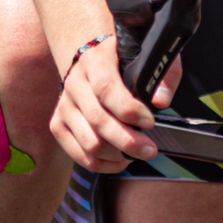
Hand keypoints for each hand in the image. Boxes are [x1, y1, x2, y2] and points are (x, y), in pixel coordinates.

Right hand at [48, 34, 177, 171]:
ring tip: (137, 153)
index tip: (149, 122)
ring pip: (89, 141)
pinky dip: (101, 164)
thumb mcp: (150, 58)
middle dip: (128, 140)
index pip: (106, 88)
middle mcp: (75, 82)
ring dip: (116, 155)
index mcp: (95, 60)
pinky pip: (78, 153)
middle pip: (97, 120)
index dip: (128, 109)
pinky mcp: (58, 124)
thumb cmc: (126, 63)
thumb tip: (161, 101)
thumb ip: (164, 75)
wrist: (92, 65)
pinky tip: (120, 161)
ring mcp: (64, 105)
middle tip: (150, 149)